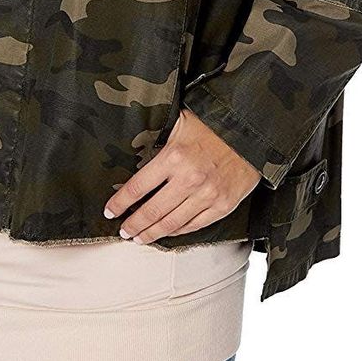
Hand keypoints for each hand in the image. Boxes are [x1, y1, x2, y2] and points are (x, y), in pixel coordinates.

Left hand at [102, 106, 261, 242]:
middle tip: (123, 231)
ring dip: (152, 233)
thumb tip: (133, 151)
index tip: (110, 210)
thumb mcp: (179, 123)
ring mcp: (208, 195)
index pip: (138, 187)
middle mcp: (189, 179)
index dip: (121, 202)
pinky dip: (178, 232)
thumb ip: (158, 140)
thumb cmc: (213, 123)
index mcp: (174, 157)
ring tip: (140, 237)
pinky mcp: (223, 205)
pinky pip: (195, 225)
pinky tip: (167, 233)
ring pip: (172, 224)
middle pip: (152, 211)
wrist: (251, 132)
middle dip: (133, 225)